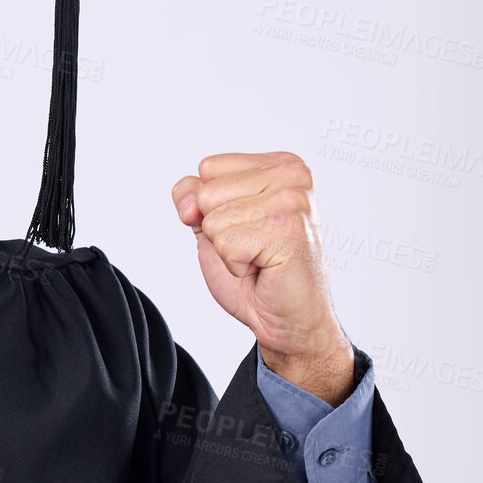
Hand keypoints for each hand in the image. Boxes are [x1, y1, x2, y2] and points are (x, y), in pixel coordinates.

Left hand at [171, 152, 353, 403]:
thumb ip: (192, 198)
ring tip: (260, 258)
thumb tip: (189, 205)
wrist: (288, 319)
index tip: (245, 228)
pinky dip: (236, 265)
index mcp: (280, 164)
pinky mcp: (288, 229)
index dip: (210, 207)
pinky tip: (264, 269)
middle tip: (253, 248)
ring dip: (228, 250)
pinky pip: (225, 243)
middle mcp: (292, 174)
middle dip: (218, 229)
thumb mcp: (213, 223)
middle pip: (206, 192)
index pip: (207, 168)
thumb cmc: (257, 272)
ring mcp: (293, 200)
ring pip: (213, 219)